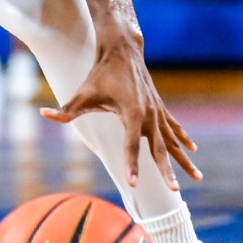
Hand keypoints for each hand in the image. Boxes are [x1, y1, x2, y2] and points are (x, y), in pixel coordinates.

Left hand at [39, 41, 200, 189]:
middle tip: (175, 191)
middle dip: (166, 170)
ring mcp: (157, 111)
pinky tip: (193, 150)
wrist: (122, 51)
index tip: (132, 183)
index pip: (130, 145)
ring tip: (198, 178)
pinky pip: (174, 127)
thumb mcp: (82, 93)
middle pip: (159, 148)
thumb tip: (44, 114)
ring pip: (173, 140)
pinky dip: (183, 139)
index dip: (131, 165)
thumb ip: (66, 109)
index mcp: (132, 113)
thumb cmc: (100, 74)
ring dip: (184, 159)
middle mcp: (149, 114)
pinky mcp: (159, 107)